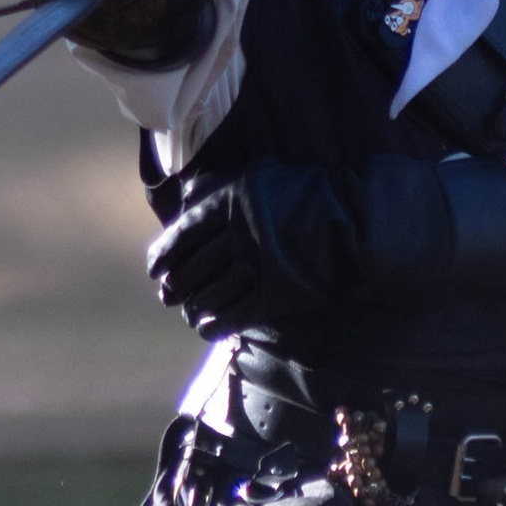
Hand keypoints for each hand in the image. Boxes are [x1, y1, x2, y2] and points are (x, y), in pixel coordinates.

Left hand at [146, 165, 358, 333]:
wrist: (350, 218)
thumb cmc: (298, 194)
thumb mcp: (256, 176)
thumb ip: (217, 185)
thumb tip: (183, 196)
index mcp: (229, 202)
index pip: (182, 235)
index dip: (162, 256)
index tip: (154, 271)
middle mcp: (239, 233)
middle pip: (192, 267)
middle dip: (176, 286)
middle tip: (167, 296)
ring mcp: (259, 264)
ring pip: (211, 293)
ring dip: (194, 306)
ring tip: (188, 312)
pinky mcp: (277, 292)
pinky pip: (237, 314)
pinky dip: (216, 324)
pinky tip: (206, 329)